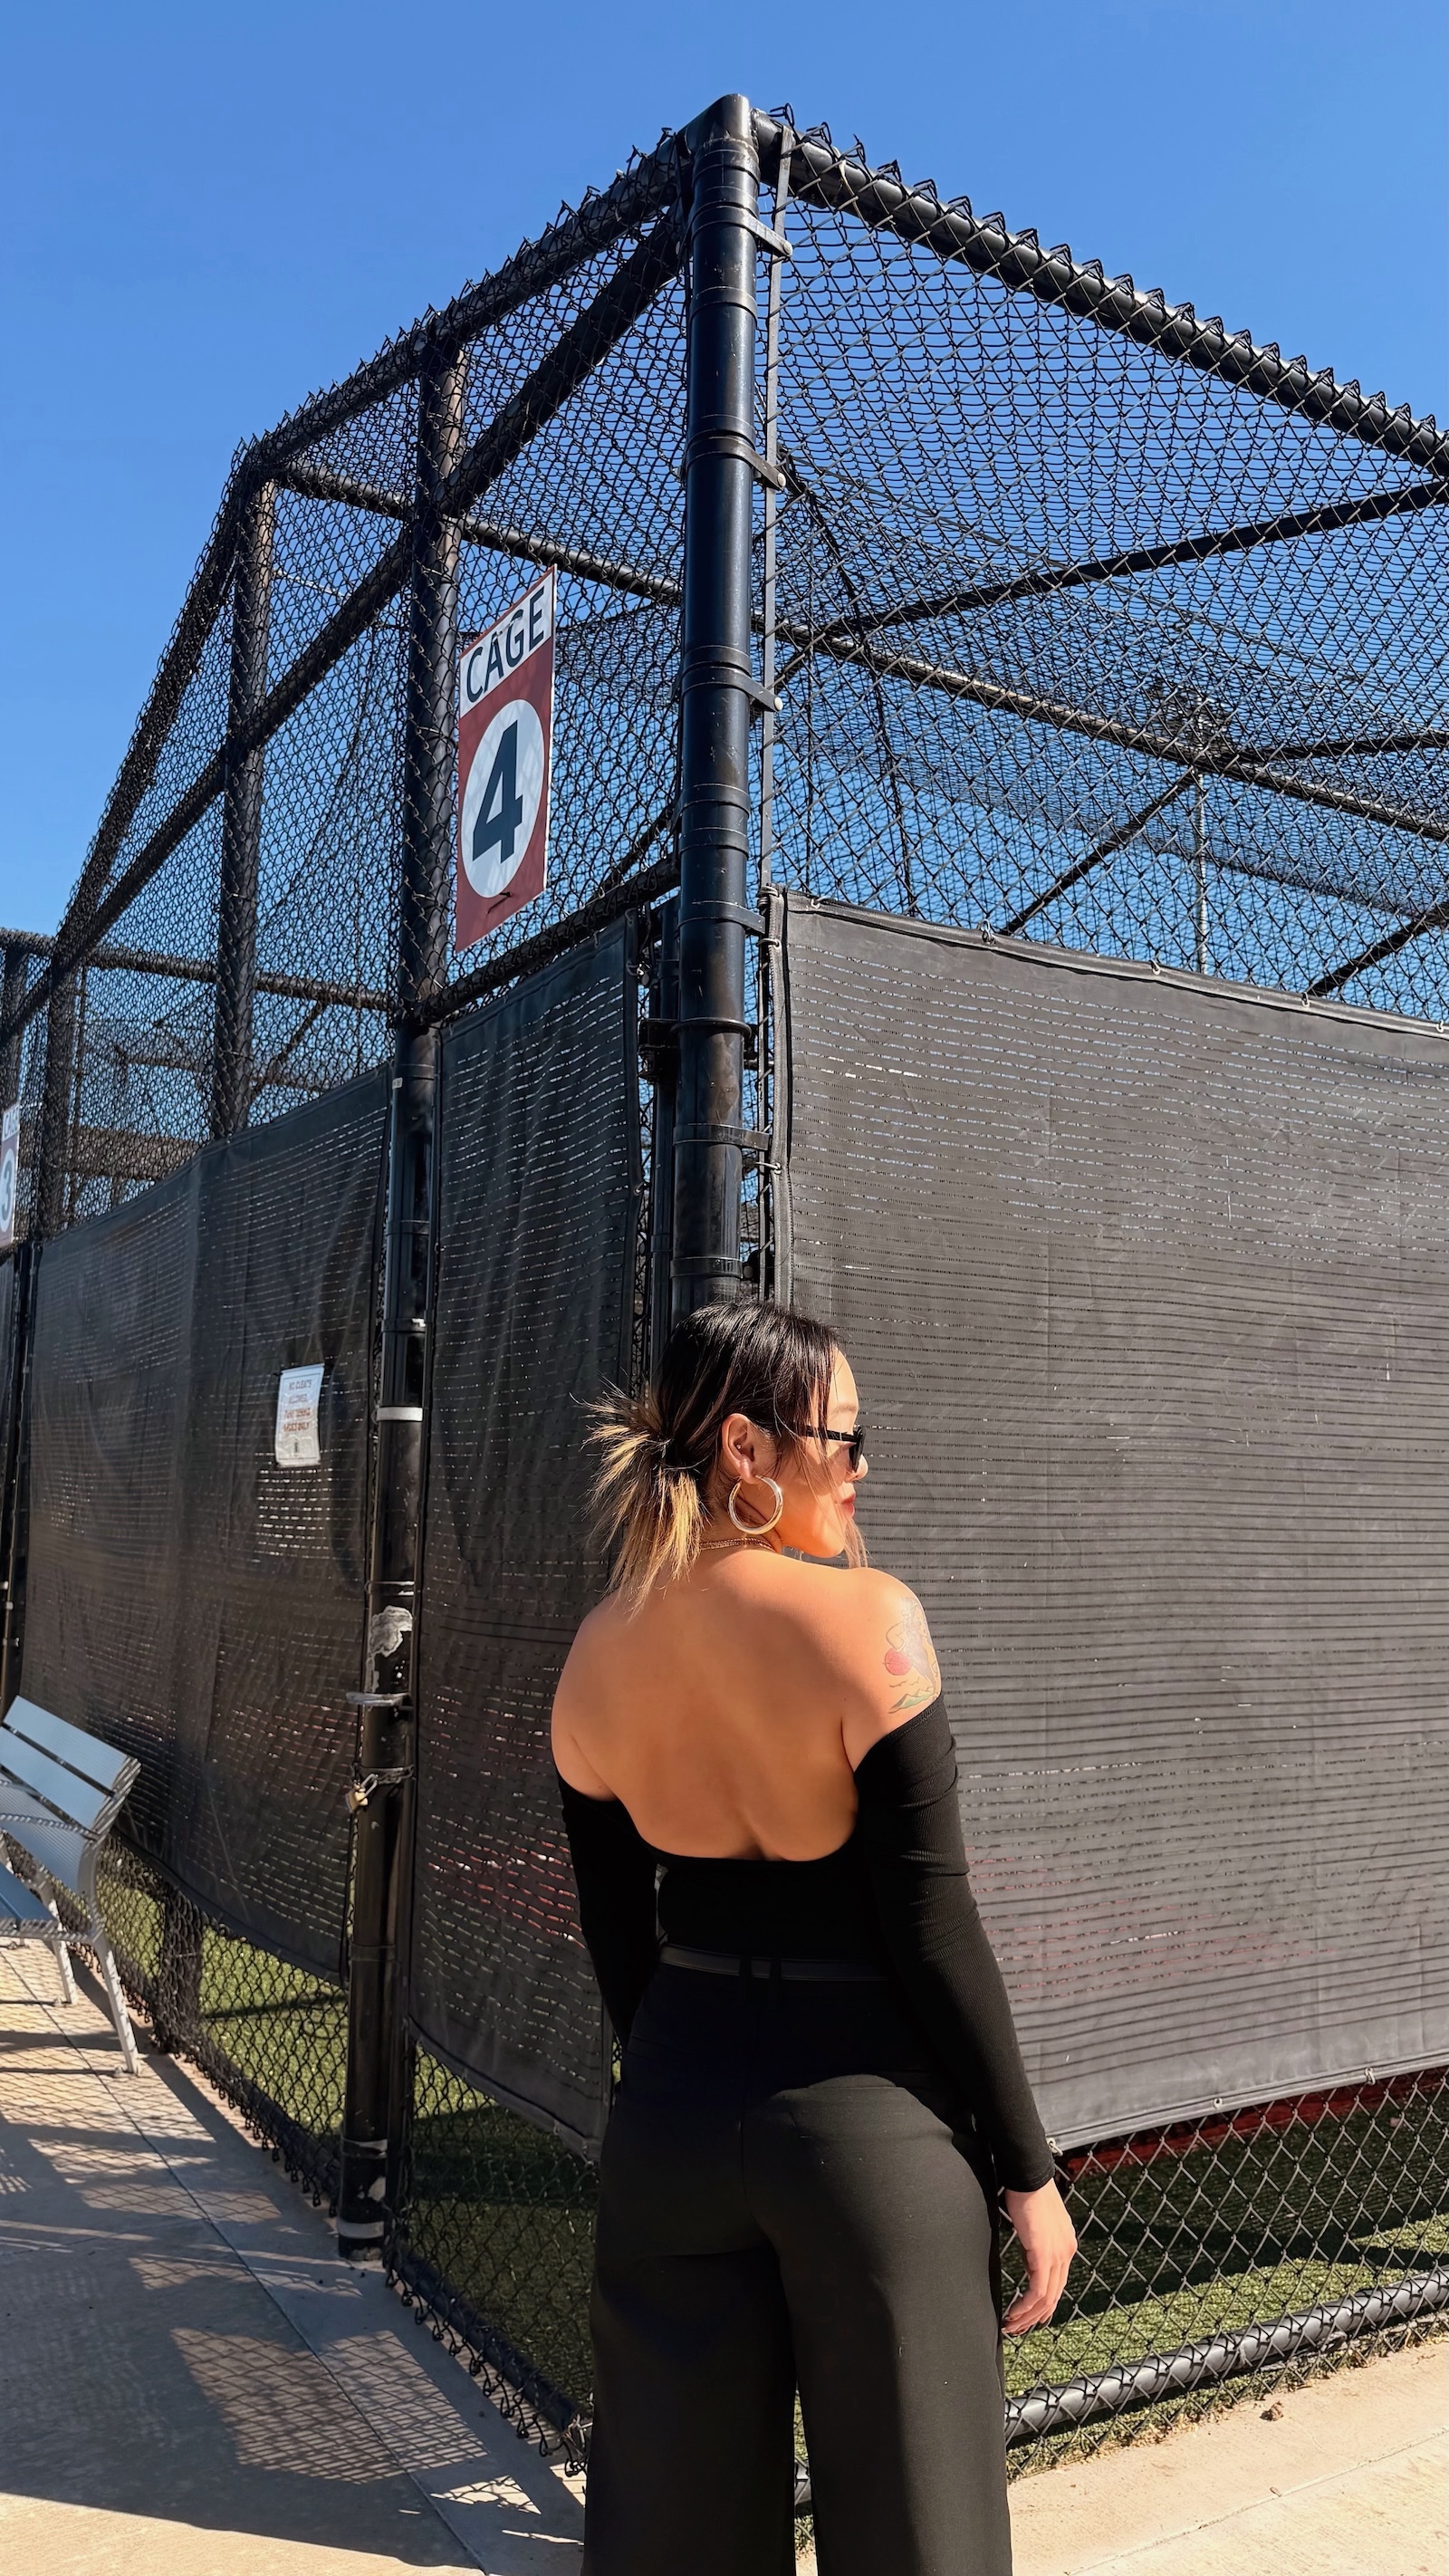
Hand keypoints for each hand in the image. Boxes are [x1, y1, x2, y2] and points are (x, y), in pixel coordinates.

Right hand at [1002, 2178, 1076, 2333]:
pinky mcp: (1045, 2254)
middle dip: (1033, 2316)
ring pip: (1046, 2298)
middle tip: (1017, 2327)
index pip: (1057, 2282)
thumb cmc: (1027, 2192)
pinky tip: (1014, 2313)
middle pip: (1053, 2295)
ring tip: (1011, 2325)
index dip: (1044, 2304)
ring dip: (1027, 2316)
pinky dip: (1026, 2306)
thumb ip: (1037, 2243)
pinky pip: (1038, 2290)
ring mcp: (1058, 2254)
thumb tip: (1029, 2260)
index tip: (1030, 2316)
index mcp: (1066, 2244)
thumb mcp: (1035, 2224)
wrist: (1028, 2176)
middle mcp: (1067, 2251)